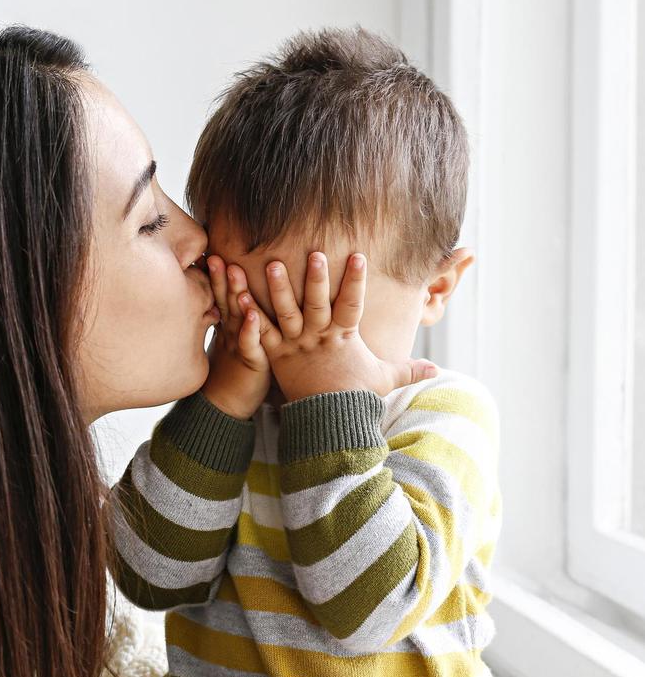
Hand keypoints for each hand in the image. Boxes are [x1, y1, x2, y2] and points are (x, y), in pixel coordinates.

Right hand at [199, 255, 270, 419]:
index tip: (208, 253)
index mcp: (228, 326)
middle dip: (220, 277)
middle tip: (214, 255)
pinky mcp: (251, 361)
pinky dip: (251, 328)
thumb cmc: (234, 374)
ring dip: (235, 293)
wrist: (226, 408)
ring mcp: (239, 346)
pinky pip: (250, 343)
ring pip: (236, 316)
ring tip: (234, 270)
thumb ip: (233, 319)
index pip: (219, 296)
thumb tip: (235, 297)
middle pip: (225, 300)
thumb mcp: (232, 342)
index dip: (214, 276)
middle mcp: (231, 332)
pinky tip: (253, 313)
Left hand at [256, 251, 437, 399]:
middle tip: (314, 253)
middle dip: (316, 278)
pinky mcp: (275, 354)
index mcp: (344, 337)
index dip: (355, 280)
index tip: (358, 255)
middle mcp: (319, 337)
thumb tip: (437, 369)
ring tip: (271, 264)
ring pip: (286, 312)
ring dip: (278, 289)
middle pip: (317, 303)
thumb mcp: (384, 379)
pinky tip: (240, 295)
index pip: (352, 304)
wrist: (327, 423)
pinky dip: (250, 316)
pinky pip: (261, 333)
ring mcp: (295, 345)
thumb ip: (408, 369)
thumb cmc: (355, 397)